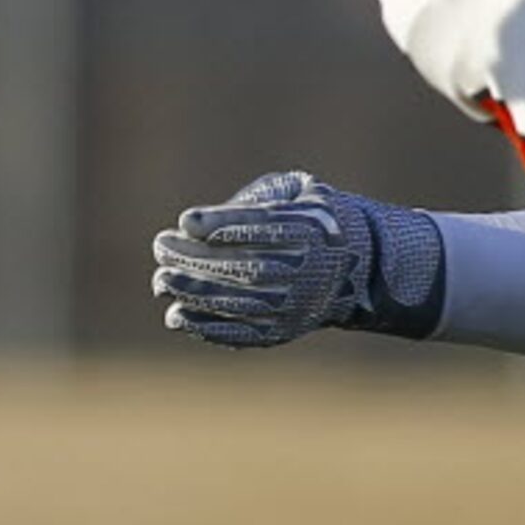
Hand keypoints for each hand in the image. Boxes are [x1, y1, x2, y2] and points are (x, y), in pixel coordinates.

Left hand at [151, 170, 444, 347]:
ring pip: (243, 302)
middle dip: (199, 259)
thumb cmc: (315, 218)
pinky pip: (246, 333)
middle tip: (161, 248)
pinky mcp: (287, 330)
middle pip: (247, 266)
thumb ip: (258, 199)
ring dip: (196, 293)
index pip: (265, 226)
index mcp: (311, 228)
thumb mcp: (300, 191)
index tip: (187, 221)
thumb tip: (204, 225)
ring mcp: (298, 304)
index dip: (224, 224)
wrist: (363, 266)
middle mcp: (308, 268)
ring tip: (161, 280)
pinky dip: (209, 328)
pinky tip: (176, 317)